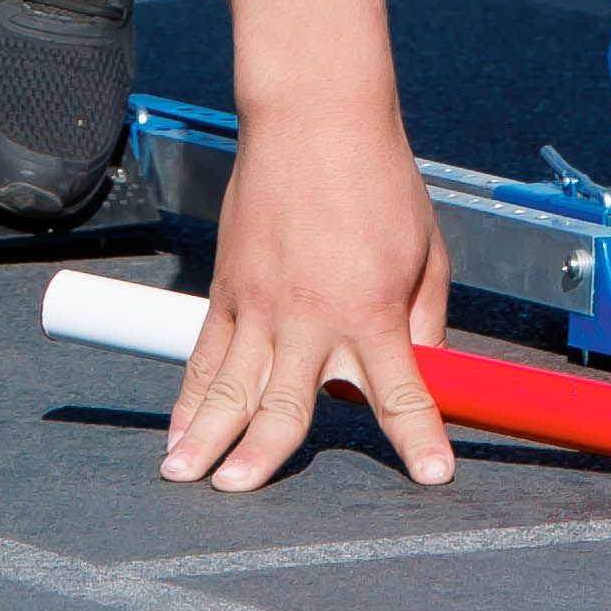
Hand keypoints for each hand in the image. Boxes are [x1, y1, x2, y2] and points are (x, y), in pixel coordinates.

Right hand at [169, 108, 455, 492]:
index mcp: (371, 311)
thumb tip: (423, 370)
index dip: (418, 439)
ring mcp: (261, 305)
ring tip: (185, 476)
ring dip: (206, 434)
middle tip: (241, 492)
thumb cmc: (379, 179)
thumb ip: (424, 320)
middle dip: (267, 453)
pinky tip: (178, 434)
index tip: (432, 476)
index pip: (399, 392)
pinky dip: (188, 398)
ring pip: (230, 385)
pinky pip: (204, 355)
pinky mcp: (228, 290)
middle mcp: (311, 317)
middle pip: (288, 402)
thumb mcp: (427, 251)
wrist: (315, 118)